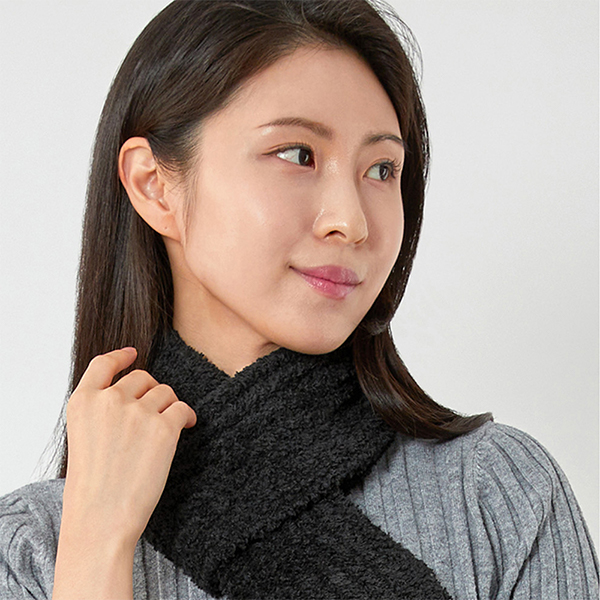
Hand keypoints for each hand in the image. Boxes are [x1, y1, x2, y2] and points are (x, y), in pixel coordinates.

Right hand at [62, 346, 196, 548]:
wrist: (102, 519)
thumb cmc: (92, 487)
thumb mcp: (83, 437)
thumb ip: (102, 411)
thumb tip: (134, 394)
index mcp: (83, 402)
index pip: (103, 364)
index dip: (120, 357)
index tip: (132, 354)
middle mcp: (110, 400)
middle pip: (142, 377)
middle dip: (151, 391)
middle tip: (154, 412)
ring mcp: (138, 412)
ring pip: (165, 391)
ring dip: (169, 405)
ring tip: (167, 427)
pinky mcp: (164, 427)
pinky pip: (183, 408)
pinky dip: (187, 416)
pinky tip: (186, 426)